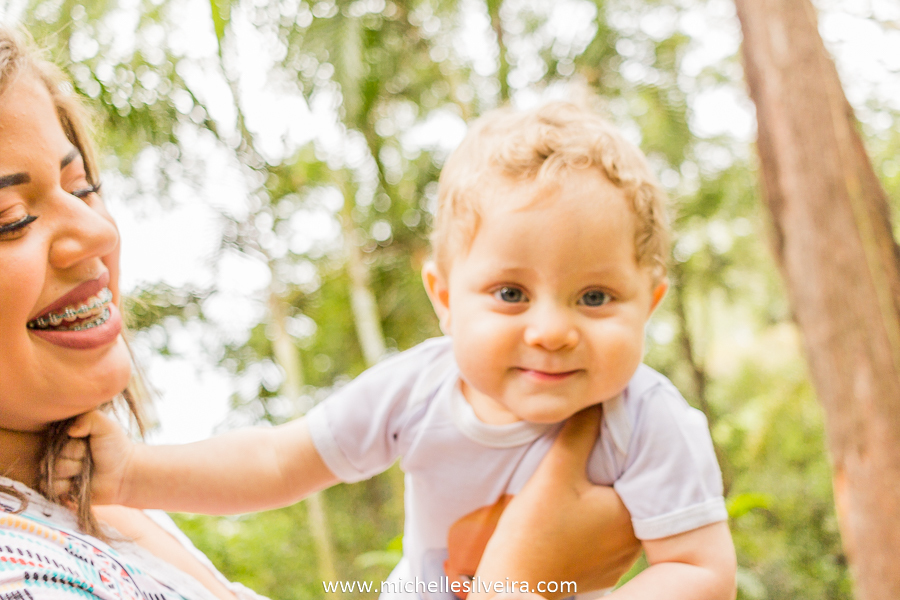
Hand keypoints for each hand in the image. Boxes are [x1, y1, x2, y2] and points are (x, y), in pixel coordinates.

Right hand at [59, 410, 136, 505]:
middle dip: (71, 460)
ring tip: (85, 472)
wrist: (125, 475)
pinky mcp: (62, 490)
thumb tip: (71, 430)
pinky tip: (78, 484)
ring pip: (50, 473)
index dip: (71, 446)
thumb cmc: (116, 448)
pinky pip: (51, 489)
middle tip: (88, 459)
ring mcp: (60, 473)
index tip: (85, 444)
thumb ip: (90, 418)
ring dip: (70, 473)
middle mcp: (60, 454)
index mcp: (67, 438)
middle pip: (50, 458)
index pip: (52, 441)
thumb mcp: (107, 427)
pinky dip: (65, 488)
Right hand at [474, 406, 640, 599]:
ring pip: (618, 513)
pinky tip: (574, 512)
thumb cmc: (532, 531)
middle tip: (595, 448)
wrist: (511, 586)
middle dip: (614, 470)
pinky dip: (596, 520)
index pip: (638, 469)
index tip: (612, 431)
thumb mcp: (555, 474)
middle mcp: (633, 541)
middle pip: (629, 491)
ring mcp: (618, 560)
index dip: (624, 448)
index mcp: (630, 515)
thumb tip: (595, 401)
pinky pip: (606, 535)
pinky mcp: (601, 571)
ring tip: (584, 477)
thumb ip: (579, 433)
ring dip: (605, 496)